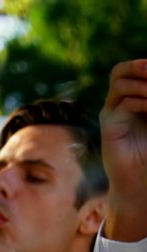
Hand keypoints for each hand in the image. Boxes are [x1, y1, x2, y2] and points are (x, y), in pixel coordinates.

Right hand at [101, 60, 146, 241]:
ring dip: (143, 83)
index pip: (137, 70)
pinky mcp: (109, 127)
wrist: (140, 183)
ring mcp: (112, 114)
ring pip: (119, 81)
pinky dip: (140, 101)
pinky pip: (123, 104)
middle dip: (142, 66)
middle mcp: (120, 104)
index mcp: (135, 100)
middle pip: (122, 70)